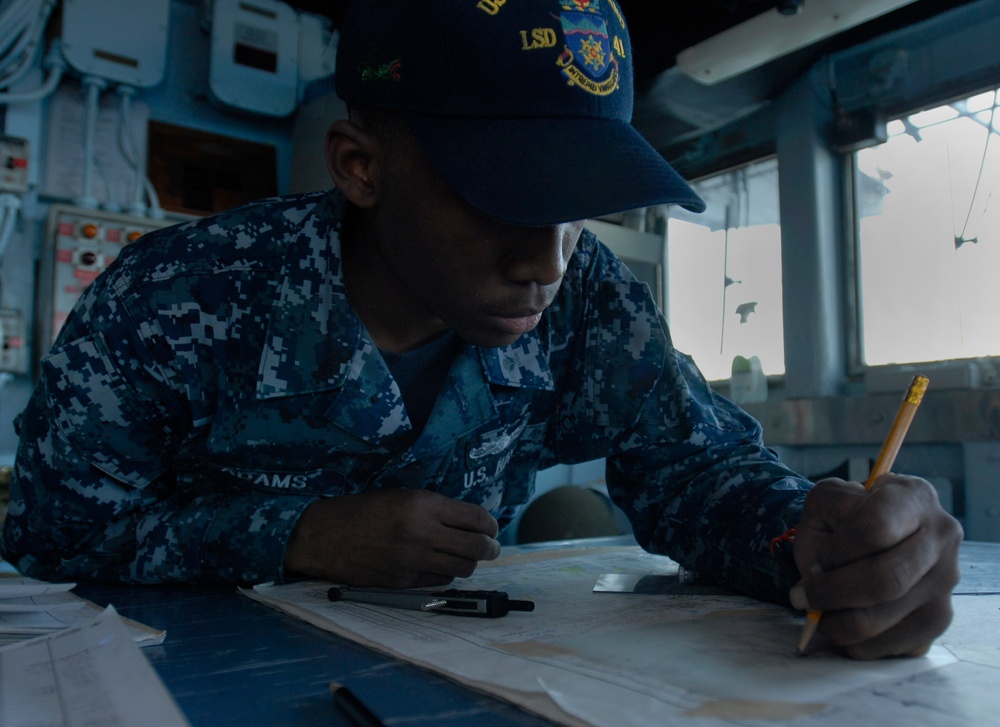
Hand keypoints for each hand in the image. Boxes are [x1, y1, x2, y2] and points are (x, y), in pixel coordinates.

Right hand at [283, 489, 500, 587]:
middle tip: (492, 547)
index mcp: (423, 504)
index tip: (491, 527)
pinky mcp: (404, 581)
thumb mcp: (402, 495)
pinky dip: (448, 574)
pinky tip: (444, 567)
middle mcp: (422, 533)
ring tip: (469, 558)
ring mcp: (414, 561)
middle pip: (476, 548)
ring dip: (471, 564)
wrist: (326, 536)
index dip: (490, 524)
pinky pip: (441, 581)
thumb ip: (435, 508)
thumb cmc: (364, 510)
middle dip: (491, 548)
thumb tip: (470, 522)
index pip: (475, 518)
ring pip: (463, 569)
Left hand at [790, 475, 962, 658]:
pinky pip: (891, 645)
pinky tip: (842, 623)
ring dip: (837, 623)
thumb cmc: (844, 517)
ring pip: (884, 619)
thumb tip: (821, 576)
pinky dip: (856, 643)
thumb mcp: (825, 503)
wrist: (874, 533)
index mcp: (913, 497)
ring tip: (818, 612)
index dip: (836, 550)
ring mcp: (946, 581)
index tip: (818, 560)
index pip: (874, 528)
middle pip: (886, 580)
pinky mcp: (939, 618)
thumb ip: (820, 525)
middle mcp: (941, 537)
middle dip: (831, 593)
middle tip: (802, 596)